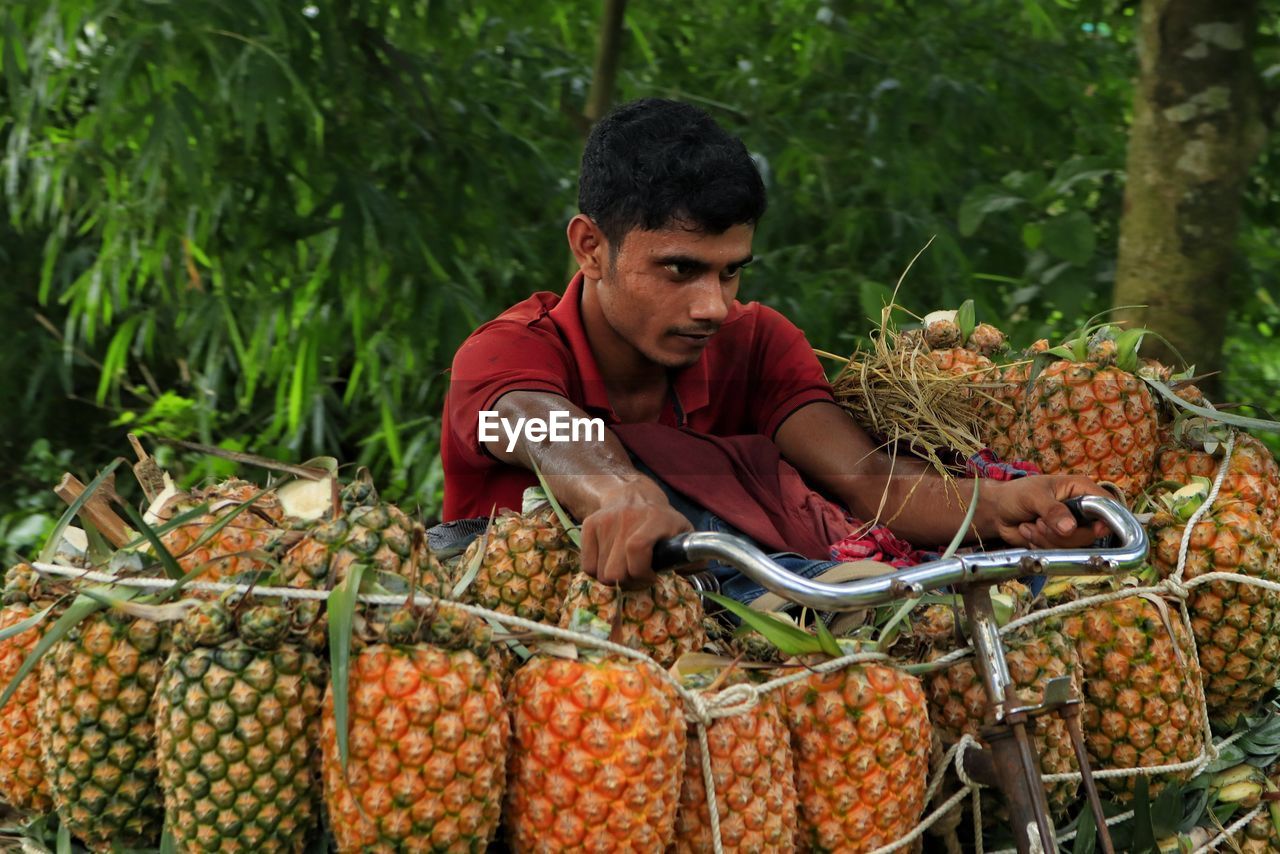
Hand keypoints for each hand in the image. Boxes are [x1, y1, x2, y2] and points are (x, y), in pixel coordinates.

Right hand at [579, 480, 692, 588]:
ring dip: (613, 578)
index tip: (652, 577)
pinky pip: (587, 566)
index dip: (642, 573)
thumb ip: (691, 554)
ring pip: (600, 573)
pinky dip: (597, 571)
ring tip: (625, 568)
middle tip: (637, 576)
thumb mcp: (682, 531)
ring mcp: (606, 521)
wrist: (633, 494)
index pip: (636, 548)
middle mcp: (628, 518)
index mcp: (656, 520)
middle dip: (627, 582)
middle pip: (615, 571)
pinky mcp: (589, 525)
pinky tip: (611, 562)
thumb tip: (696, 570)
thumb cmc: (662, 521)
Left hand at [986, 476, 1112, 548]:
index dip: (1106, 520)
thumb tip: (1070, 528)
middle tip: (1040, 522)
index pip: (1108, 506)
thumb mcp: (1034, 496)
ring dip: (1047, 540)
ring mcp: (1071, 529)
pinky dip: (1040, 546)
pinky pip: (1058, 553)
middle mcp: (1080, 511)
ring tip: (1031, 525)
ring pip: (1074, 546)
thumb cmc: (1015, 495)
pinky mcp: (1059, 543)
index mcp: (1081, 490)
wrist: (996, 512)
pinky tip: (1028, 533)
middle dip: (1063, 534)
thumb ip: (1052, 510)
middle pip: (1092, 533)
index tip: (1094, 529)